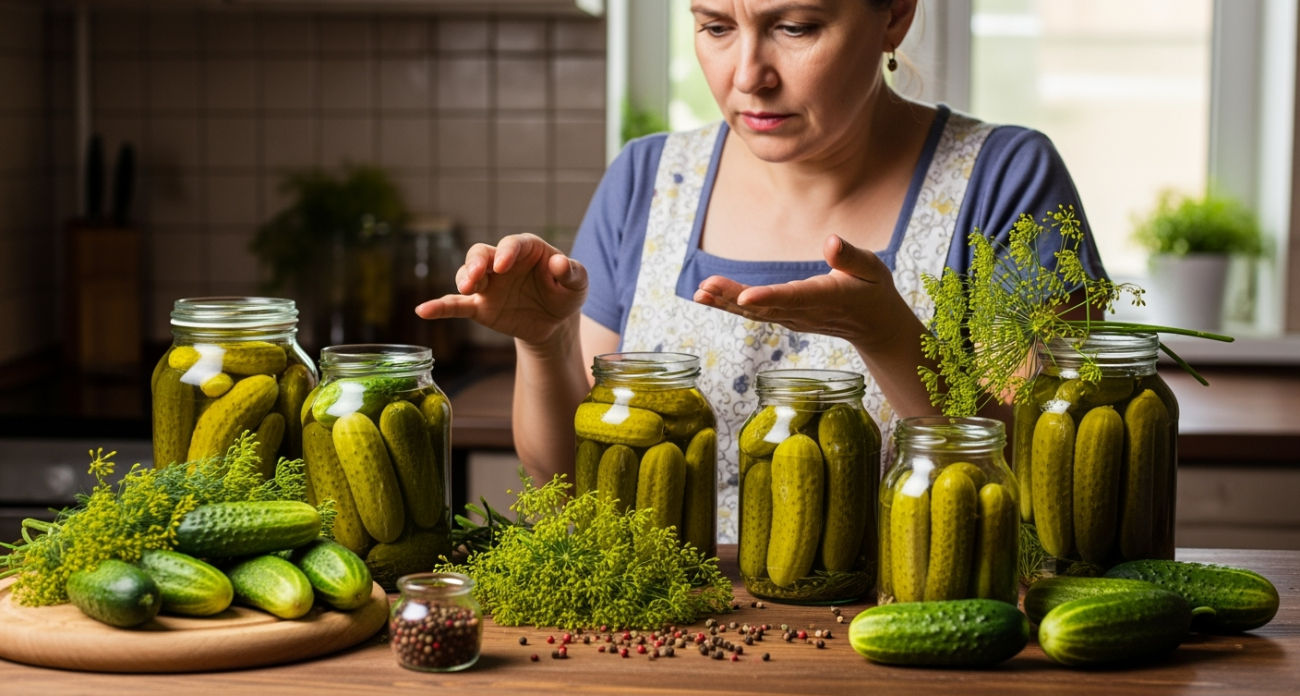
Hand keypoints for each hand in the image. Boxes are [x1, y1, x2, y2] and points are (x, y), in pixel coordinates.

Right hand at [415, 234, 586, 346]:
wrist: (555, 321)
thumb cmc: (566, 294)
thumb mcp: (579, 284)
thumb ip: (572, 272)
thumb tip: (559, 263)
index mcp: (527, 250)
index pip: (512, 244)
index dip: (507, 252)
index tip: (504, 265)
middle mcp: (502, 263)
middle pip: (481, 253)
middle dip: (476, 262)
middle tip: (476, 276)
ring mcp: (489, 284)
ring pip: (467, 274)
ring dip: (463, 279)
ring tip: (466, 290)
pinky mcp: (480, 306)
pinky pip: (456, 305)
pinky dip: (439, 307)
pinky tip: (423, 310)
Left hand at [693, 234, 911, 351]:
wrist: (875, 326)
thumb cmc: (873, 291)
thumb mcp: (873, 269)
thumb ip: (851, 257)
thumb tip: (831, 240)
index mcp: (828, 297)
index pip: (795, 298)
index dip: (769, 297)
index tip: (745, 297)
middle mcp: (805, 313)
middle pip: (765, 307)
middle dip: (733, 298)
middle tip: (705, 288)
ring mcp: (793, 319)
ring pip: (755, 313)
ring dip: (725, 303)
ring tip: (699, 293)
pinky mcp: (785, 318)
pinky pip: (754, 313)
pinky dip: (730, 305)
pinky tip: (707, 297)